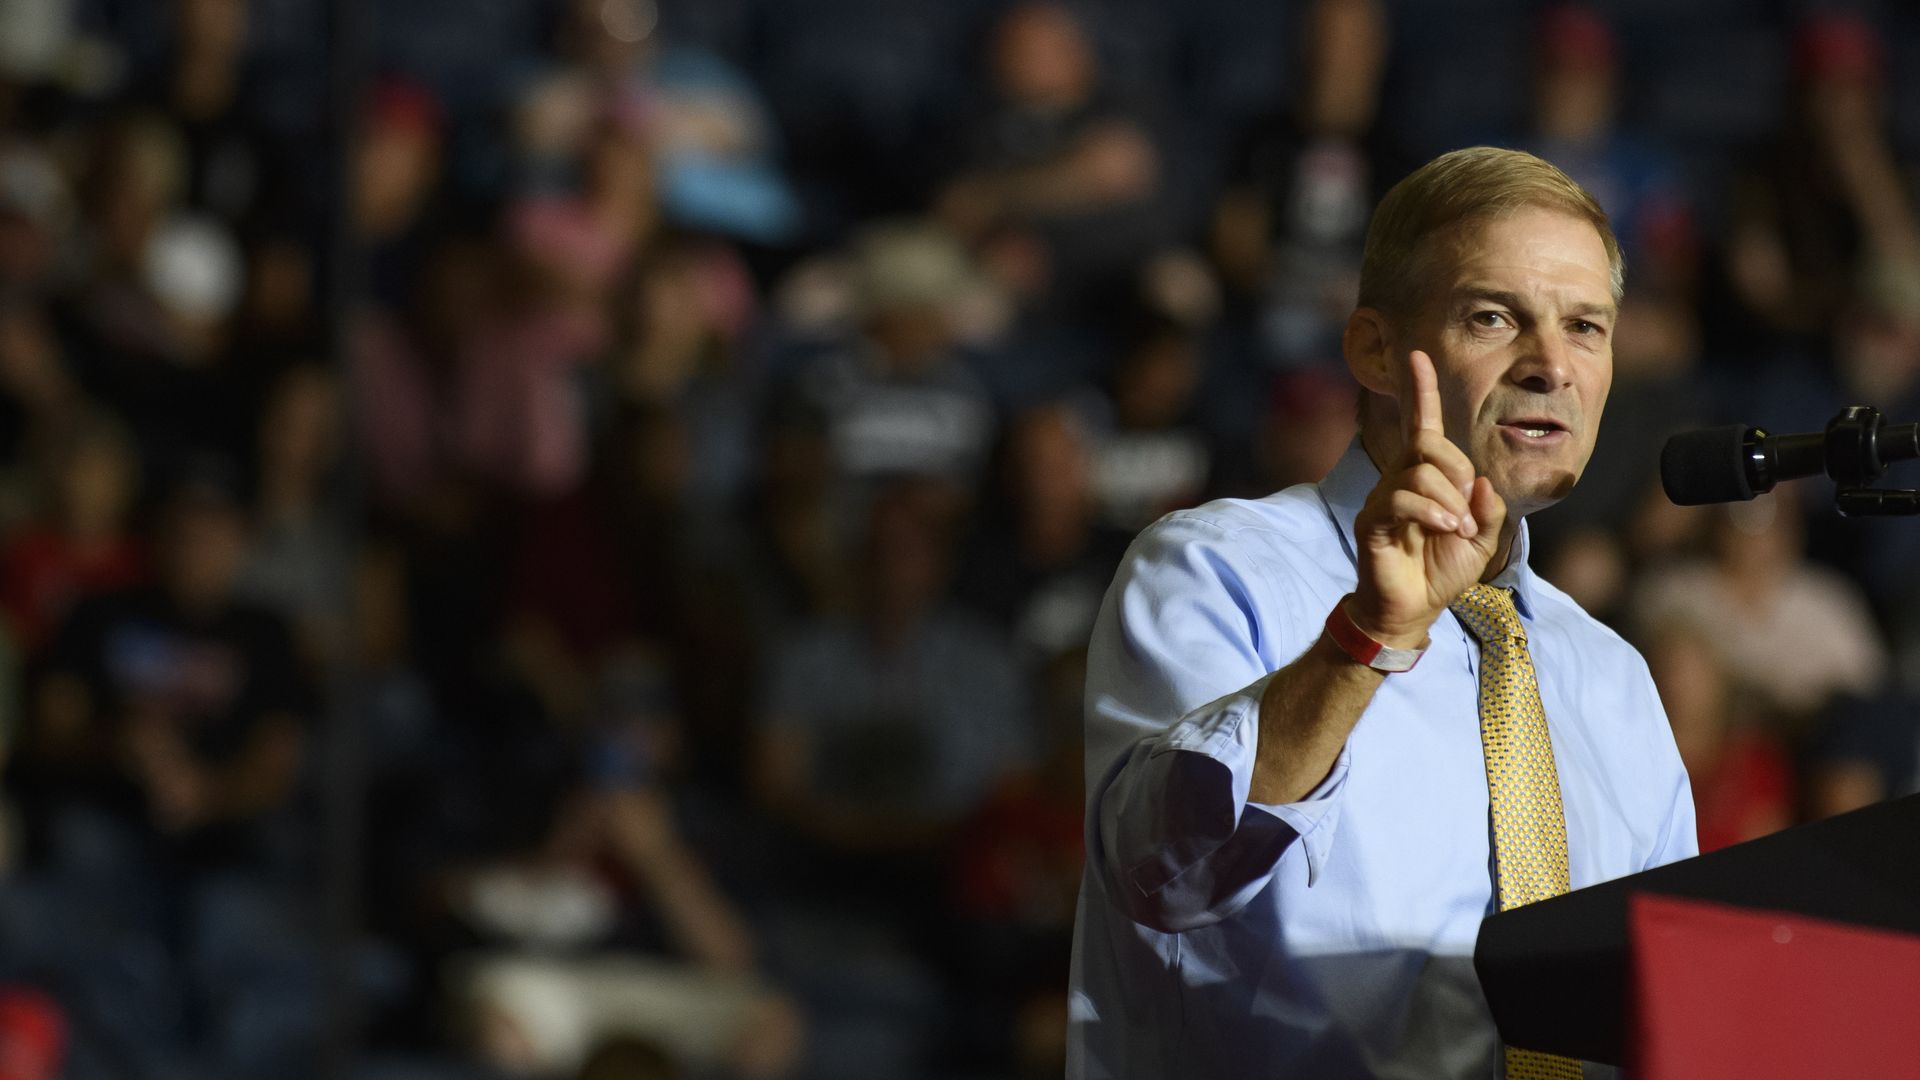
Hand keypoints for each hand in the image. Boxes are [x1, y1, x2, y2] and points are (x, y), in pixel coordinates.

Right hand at [1348, 349, 1506, 646]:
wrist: (1412, 609)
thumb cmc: (1441, 571)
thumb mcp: (1481, 539)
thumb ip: (1487, 508)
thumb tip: (1480, 482)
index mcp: (1426, 478)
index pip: (1423, 425)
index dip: (1421, 391)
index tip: (1418, 356)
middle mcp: (1400, 479)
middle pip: (1429, 445)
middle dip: (1457, 472)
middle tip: (1465, 512)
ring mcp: (1383, 498)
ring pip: (1419, 472)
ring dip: (1449, 500)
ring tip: (1456, 529)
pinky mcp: (1371, 520)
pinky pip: (1401, 498)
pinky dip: (1431, 511)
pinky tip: (1444, 529)